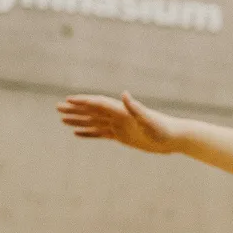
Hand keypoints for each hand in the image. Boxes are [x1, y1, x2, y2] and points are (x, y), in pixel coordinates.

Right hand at [56, 92, 181, 153]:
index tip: (68, 100)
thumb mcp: (149, 119)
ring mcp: (119, 125)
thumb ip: (135, 107)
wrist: (175, 138)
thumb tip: (124, 94)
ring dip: (78, 120)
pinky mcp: (122, 136)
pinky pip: (101, 133)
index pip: (98, 104)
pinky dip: (88, 133)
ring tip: (62, 119)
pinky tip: (77, 133)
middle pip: (92, 111)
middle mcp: (118, 116)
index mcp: (122, 110)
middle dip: (75, 109)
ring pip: (93, 122)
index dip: (83, 102)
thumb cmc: (164, 129)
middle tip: (57, 107)